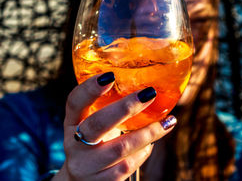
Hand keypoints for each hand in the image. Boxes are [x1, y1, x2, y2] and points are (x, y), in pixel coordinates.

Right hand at [53, 72, 176, 180]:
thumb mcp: (94, 122)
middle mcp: (75, 143)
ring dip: (148, 133)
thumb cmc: (96, 142)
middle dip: (126, 107)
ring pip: (120, 148)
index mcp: (72, 122)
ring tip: (167, 123)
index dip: (89, 89)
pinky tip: (150, 145)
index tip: (110, 75)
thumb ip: (110, 106)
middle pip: (97, 124)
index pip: (75, 102)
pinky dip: (143, 153)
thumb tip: (149, 84)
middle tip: (149, 93)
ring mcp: (86, 165)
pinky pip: (127, 166)